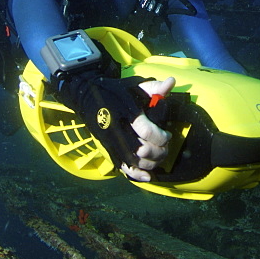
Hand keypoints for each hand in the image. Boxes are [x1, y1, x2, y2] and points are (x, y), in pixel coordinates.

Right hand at [57, 67, 176, 180]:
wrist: (87, 97)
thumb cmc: (116, 91)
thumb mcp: (135, 86)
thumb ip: (155, 87)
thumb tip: (172, 82)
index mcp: (126, 111)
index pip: (146, 131)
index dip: (161, 137)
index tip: (168, 135)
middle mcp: (118, 127)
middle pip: (141, 149)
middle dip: (158, 152)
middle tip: (165, 147)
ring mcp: (111, 140)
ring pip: (133, 161)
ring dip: (151, 163)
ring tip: (159, 157)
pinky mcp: (107, 148)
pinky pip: (122, 166)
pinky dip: (136, 174)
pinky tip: (147, 176)